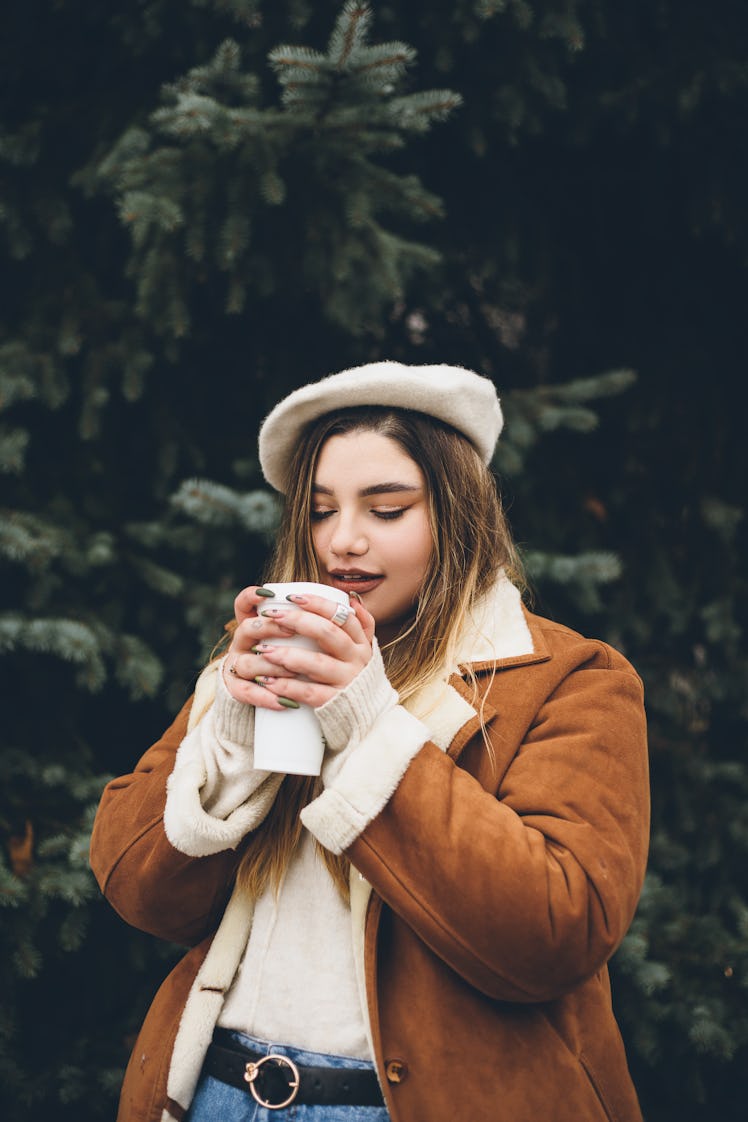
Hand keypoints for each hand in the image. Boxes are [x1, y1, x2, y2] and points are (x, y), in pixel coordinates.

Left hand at [223, 587, 374, 709]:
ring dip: (288, 655)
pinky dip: (288, 687)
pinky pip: (309, 693)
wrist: (368, 715)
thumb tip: (350, 598)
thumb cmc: (356, 675)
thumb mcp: (364, 649)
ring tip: (264, 650)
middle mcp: (357, 659)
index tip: (292, 597)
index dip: (317, 603)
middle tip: (273, 616)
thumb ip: (361, 624)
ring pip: (317, 663)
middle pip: (328, 633)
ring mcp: (347, 681)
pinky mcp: (335, 702)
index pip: (341, 615)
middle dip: (298, 621)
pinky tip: (268, 682)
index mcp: (360, 642)